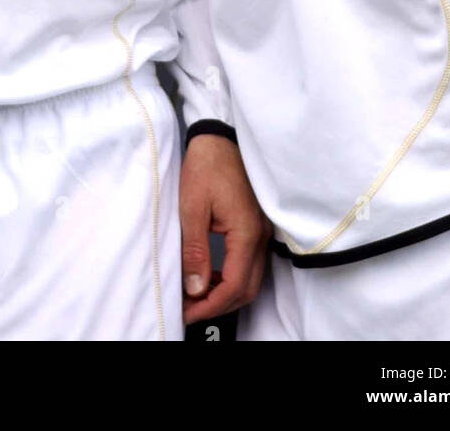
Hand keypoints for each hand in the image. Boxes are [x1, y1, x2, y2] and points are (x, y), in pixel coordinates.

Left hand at [179, 134, 270, 323]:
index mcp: (246, 233)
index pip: (233, 285)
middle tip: (190, 310)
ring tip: (197, 295)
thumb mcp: (193, 207)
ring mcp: (262, 232)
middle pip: (247, 289)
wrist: (221, 137)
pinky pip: (250, 263)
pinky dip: (232, 277)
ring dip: (226, 293)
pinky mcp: (257, 226)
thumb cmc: (206, 167)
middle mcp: (260, 237)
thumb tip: (195, 288)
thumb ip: (196, 250)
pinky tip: (212, 275)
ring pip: (251, 279)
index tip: (187, 312)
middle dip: (219, 305)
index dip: (210, 305)